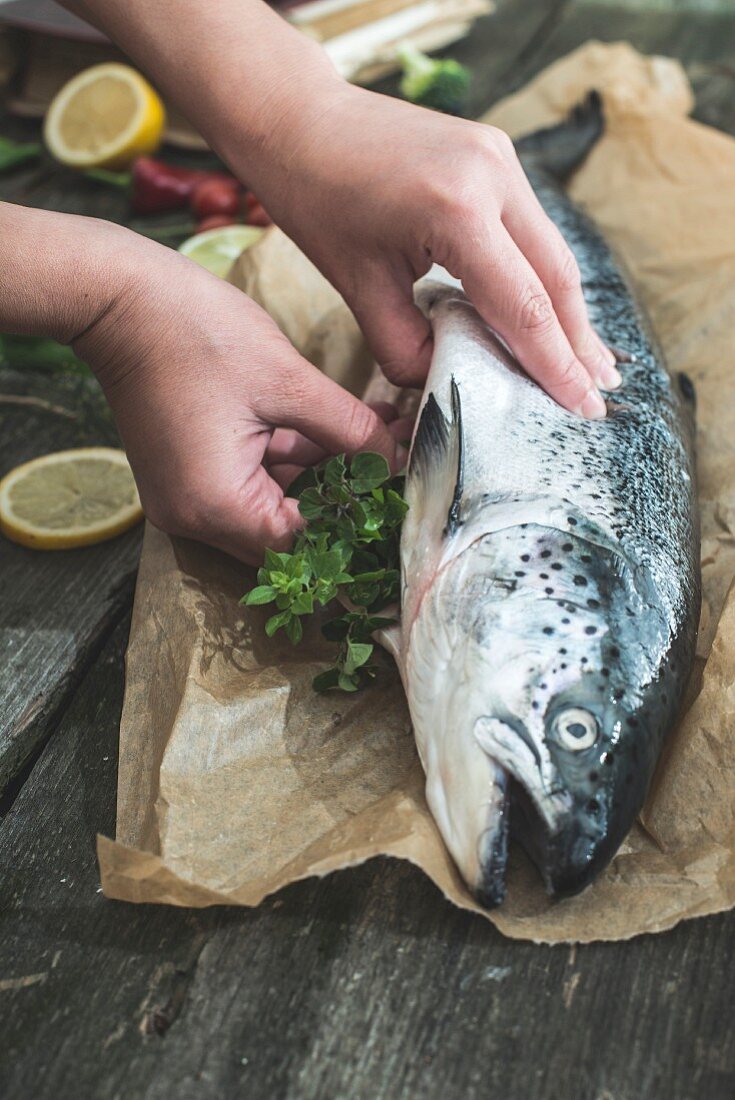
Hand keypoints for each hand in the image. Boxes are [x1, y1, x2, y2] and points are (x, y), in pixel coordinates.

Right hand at [73, 229, 407, 562]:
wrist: (119, 299)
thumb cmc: (195, 332)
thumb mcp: (289, 381)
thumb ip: (349, 429)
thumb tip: (393, 457)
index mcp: (216, 506)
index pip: (301, 546)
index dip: (354, 522)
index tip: (396, 494)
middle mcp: (195, 518)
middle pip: (288, 533)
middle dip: (343, 497)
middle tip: (392, 460)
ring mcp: (187, 498)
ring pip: (274, 508)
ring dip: (322, 476)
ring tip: (377, 433)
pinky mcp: (188, 476)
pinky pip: (250, 485)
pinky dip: (290, 462)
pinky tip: (336, 429)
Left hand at [240, 83, 619, 418]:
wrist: (303, 119)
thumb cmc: (319, 201)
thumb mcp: (357, 287)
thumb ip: (405, 347)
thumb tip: (446, 381)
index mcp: (458, 211)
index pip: (524, 306)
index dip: (555, 364)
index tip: (582, 408)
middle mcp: (494, 176)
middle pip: (556, 277)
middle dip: (578, 342)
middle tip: (598, 394)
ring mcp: (501, 158)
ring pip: (552, 250)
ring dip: (568, 310)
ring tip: (588, 362)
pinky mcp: (496, 154)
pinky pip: (531, 227)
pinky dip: (542, 275)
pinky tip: (550, 310)